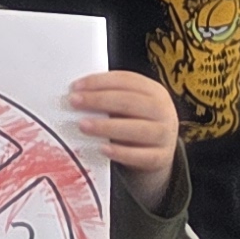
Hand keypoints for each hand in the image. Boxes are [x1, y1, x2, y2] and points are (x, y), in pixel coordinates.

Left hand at [69, 69, 180, 189]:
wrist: (158, 152)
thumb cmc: (135, 121)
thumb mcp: (128, 105)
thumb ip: (108, 97)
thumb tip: (77, 94)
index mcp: (154, 91)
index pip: (127, 80)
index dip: (100, 81)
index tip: (76, 86)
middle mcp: (162, 111)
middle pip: (130, 102)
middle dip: (99, 100)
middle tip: (74, 102)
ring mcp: (164, 135)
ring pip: (138, 129)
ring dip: (107, 126)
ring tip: (83, 125)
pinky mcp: (161, 157)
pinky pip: (141, 156)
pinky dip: (121, 153)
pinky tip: (102, 149)